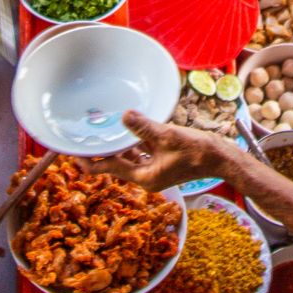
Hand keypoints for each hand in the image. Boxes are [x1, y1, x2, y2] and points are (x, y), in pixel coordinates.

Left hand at [81, 111, 233, 190]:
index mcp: (143, 177)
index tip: (71, 154)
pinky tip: (129, 130)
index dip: (88, 161)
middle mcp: (146, 177)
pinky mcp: (162, 163)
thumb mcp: (167, 136)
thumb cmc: (197, 152)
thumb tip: (124, 115)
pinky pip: (140, 154)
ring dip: (116, 147)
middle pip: (115, 165)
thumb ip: (144, 127)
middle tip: (84, 137)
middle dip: (101, 151)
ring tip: (101, 131)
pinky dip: (132, 144)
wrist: (220, 159)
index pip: (107, 169)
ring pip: (128, 158)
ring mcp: (154, 171)